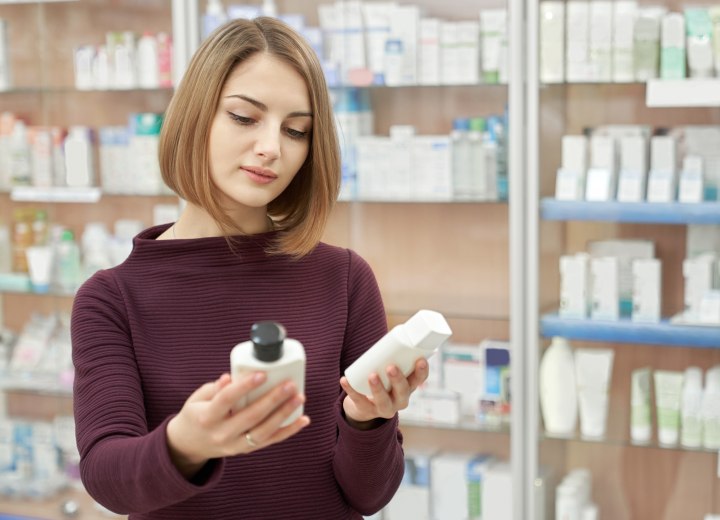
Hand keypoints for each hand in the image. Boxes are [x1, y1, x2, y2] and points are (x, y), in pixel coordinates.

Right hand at [166, 372, 309, 477]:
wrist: (189, 445)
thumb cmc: (197, 413)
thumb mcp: (198, 398)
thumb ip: (215, 388)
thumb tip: (230, 377)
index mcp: (207, 417)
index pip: (227, 400)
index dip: (244, 386)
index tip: (262, 374)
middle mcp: (222, 434)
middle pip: (251, 417)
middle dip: (273, 400)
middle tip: (289, 385)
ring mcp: (235, 445)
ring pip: (263, 432)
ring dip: (284, 415)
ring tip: (299, 397)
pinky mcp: (245, 450)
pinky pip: (270, 441)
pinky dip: (288, 431)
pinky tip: (303, 419)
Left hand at [339, 358, 428, 425]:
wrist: (367, 405)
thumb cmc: (383, 380)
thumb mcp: (391, 370)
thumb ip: (393, 353)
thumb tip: (394, 328)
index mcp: (408, 387)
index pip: (419, 380)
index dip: (422, 371)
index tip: (420, 359)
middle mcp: (400, 400)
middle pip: (403, 392)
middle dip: (398, 380)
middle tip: (391, 367)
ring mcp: (384, 408)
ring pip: (383, 401)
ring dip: (378, 388)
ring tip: (372, 375)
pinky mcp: (367, 410)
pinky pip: (359, 400)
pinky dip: (351, 389)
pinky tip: (345, 380)